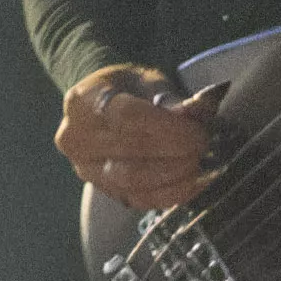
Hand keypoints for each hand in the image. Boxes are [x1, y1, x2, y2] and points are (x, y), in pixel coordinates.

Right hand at [56, 66, 224, 215]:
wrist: (101, 108)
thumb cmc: (127, 90)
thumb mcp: (147, 81)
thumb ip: (172, 98)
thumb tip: (199, 112)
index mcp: (82, 101)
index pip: (126, 116)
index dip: (166, 126)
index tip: (197, 129)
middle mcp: (76, 139)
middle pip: (131, 150)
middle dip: (176, 151)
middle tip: (205, 144)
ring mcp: (86, 170)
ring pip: (133, 180)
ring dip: (175, 174)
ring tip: (202, 162)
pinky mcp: (103, 192)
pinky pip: (139, 199)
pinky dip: (171, 194)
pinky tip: (194, 182)